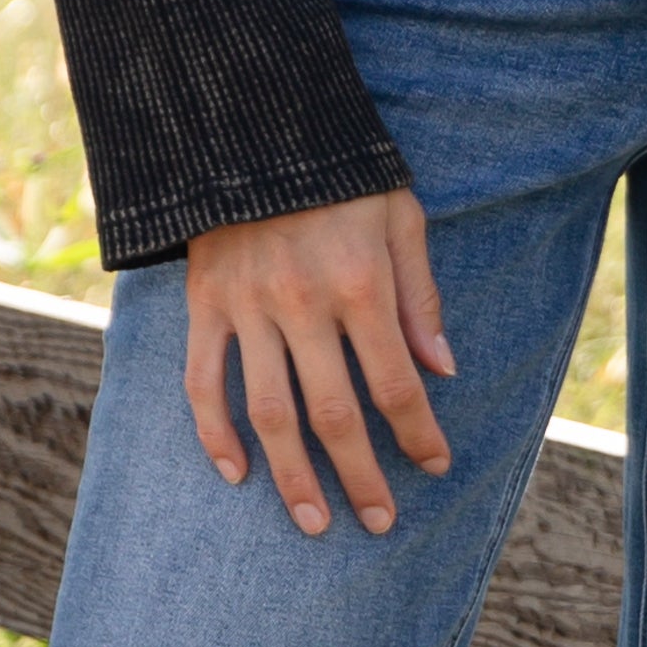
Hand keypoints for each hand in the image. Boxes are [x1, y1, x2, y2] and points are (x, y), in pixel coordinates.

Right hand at [185, 186, 454, 537]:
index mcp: (359, 281)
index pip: (395, 382)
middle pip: (335, 414)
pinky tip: (237, 473)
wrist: (253, 122)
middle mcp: (302, 301)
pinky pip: (204, 382)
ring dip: (293, 477)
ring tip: (314, 523)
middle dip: (362, 477)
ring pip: (270, 413)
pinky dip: (215, 434)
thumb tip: (442, 370)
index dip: (418, 433)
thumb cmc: (342, 172)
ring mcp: (248, 306)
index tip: (435, 466)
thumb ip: (419, 296)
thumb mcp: (399, 215)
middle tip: (380, 523)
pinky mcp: (206, 302)